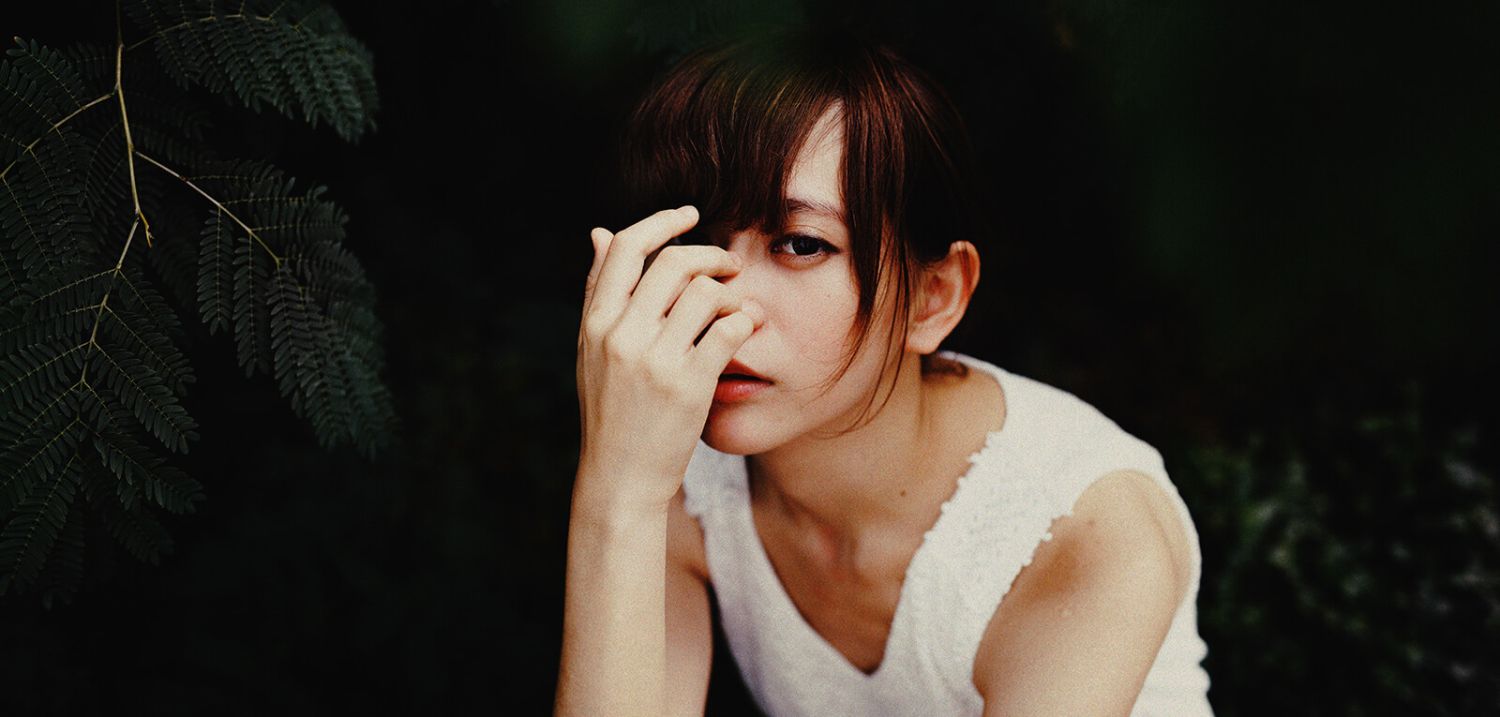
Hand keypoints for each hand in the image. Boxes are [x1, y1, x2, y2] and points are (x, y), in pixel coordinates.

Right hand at [575, 206, 763, 510]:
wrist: (620, 477)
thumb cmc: (611, 410)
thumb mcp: (593, 349)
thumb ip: (600, 292)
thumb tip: (600, 233)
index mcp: (596, 322)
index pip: (627, 248)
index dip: (661, 222)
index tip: (689, 215)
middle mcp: (621, 335)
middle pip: (673, 262)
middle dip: (710, 255)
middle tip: (730, 265)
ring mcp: (655, 360)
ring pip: (706, 292)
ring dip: (732, 289)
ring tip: (740, 301)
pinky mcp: (689, 385)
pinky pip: (729, 329)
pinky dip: (745, 320)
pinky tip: (748, 326)